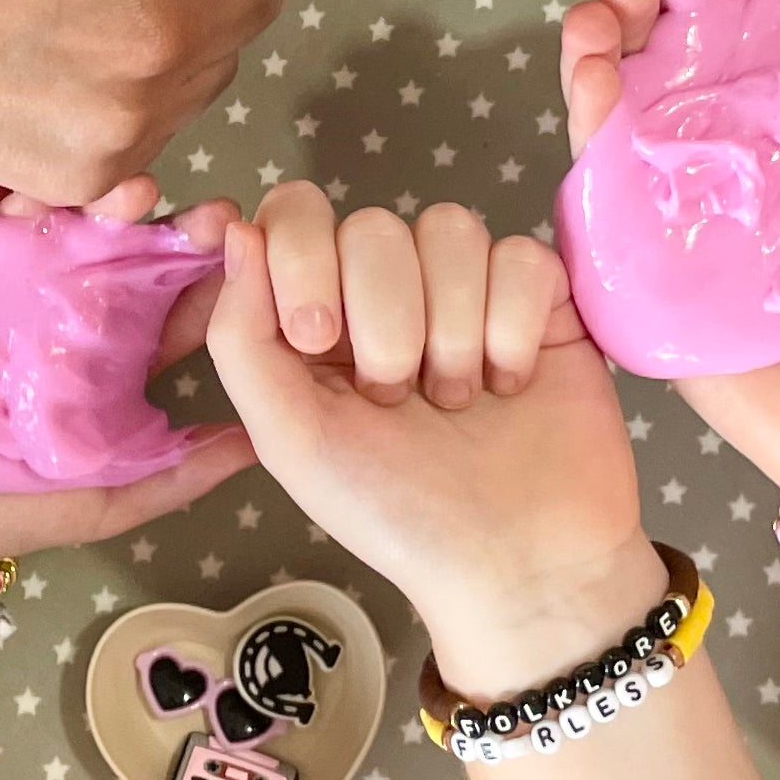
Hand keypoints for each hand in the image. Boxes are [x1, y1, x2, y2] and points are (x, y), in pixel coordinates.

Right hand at [0, 201, 254, 558]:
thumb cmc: (11, 504)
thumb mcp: (107, 496)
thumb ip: (181, 472)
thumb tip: (260, 444)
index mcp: (116, 346)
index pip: (175, 300)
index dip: (214, 277)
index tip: (253, 256)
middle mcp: (74, 302)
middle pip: (131, 251)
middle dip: (172, 228)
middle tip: (214, 214)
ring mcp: (18, 277)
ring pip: (69, 225)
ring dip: (103, 204)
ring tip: (141, 192)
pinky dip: (16, 198)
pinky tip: (46, 183)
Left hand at [209, 181, 658, 701]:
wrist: (516, 565)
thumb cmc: (393, 513)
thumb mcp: (291, 439)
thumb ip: (242, 336)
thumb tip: (238, 229)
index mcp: (319, 312)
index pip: (296, 214)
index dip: (304, 257)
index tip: (319, 336)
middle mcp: (390, 289)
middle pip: (375, 226)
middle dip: (386, 322)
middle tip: (399, 399)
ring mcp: (468, 287)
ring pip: (451, 230)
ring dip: (452, 328)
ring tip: (458, 400)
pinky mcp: (542, 296)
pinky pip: (522, 256)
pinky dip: (513, 325)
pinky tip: (510, 382)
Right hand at [560, 0, 779, 519]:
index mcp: (766, 125)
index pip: (710, 37)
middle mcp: (707, 158)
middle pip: (649, 62)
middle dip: (633, 2)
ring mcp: (663, 209)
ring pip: (610, 112)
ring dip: (594, 46)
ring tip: (596, 12)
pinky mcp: (630, 264)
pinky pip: (595, 188)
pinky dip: (585, 119)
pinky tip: (591, 72)